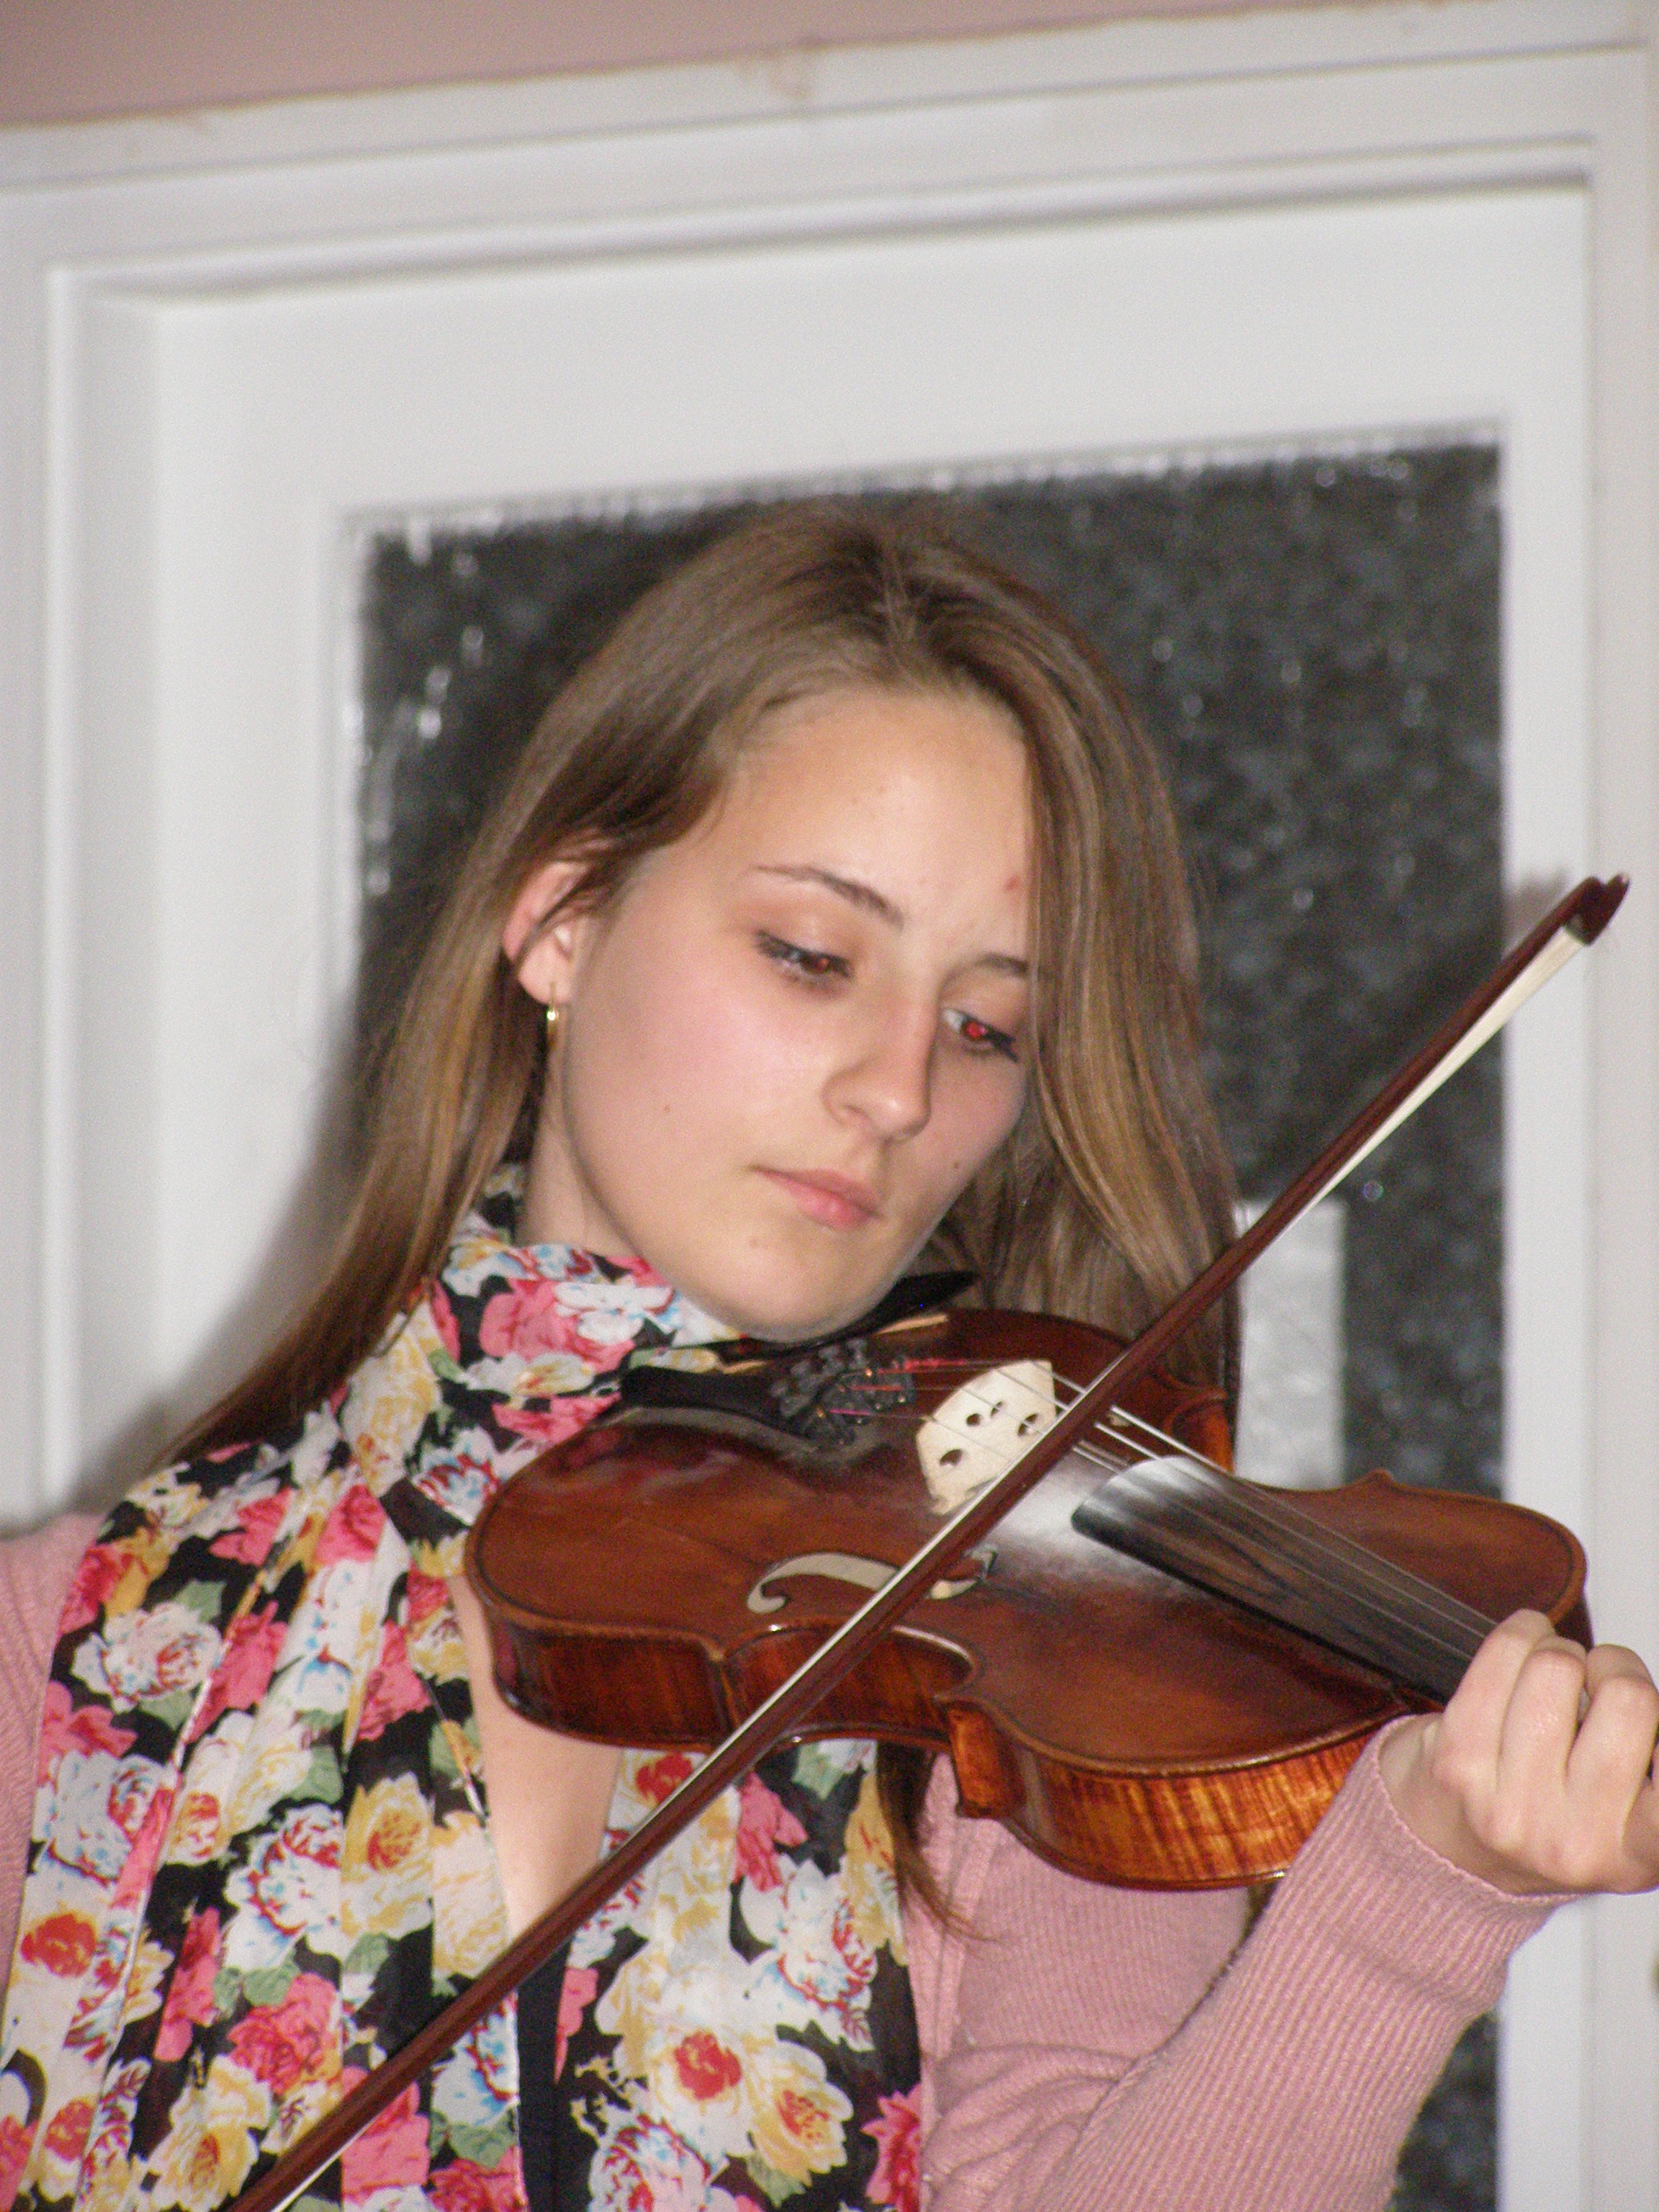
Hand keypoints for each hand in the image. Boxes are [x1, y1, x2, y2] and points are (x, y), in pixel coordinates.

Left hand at [1376, 1609, 1658, 1894]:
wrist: (1444, 1849)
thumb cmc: (1546, 1815)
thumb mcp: (1624, 1823)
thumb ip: (1648, 1772)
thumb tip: (1640, 1696)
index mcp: (1633, 1856)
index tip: (1650, 1720)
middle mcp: (1574, 1841)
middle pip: (1629, 1698)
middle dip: (1615, 1666)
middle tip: (1599, 1676)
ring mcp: (1510, 1804)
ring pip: (1559, 1666)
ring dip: (1560, 1650)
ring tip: (1553, 1673)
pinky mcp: (1457, 1760)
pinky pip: (1503, 1655)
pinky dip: (1522, 1633)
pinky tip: (1524, 1647)